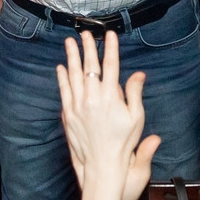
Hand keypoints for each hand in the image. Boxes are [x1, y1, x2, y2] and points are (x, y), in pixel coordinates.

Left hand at [56, 30, 159, 199]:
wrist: (103, 166)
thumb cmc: (123, 143)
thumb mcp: (136, 118)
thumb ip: (134, 94)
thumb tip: (138, 74)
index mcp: (111, 98)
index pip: (111, 66)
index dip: (110, 48)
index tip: (109, 35)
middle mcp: (92, 99)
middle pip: (89, 66)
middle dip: (88, 47)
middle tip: (86, 33)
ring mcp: (78, 106)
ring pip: (74, 76)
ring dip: (72, 57)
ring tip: (70, 43)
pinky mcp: (69, 115)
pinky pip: (64, 91)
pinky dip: (62, 78)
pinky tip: (61, 67)